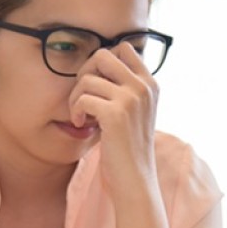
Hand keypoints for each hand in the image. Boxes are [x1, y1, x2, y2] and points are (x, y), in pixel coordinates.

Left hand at [68, 44, 158, 195]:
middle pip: (102, 55)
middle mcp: (143, 87)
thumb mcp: (136, 112)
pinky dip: (76, 111)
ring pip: (88, 78)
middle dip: (86, 73)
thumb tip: (97, 65)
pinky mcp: (115, 114)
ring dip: (76, 96)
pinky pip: (83, 98)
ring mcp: (131, 99)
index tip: (98, 84)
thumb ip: (125, 88)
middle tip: (84, 96)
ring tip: (81, 115)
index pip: (124, 48)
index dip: (103, 62)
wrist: (136, 179)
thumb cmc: (130, 148)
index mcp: (150, 84)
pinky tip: (82, 124)